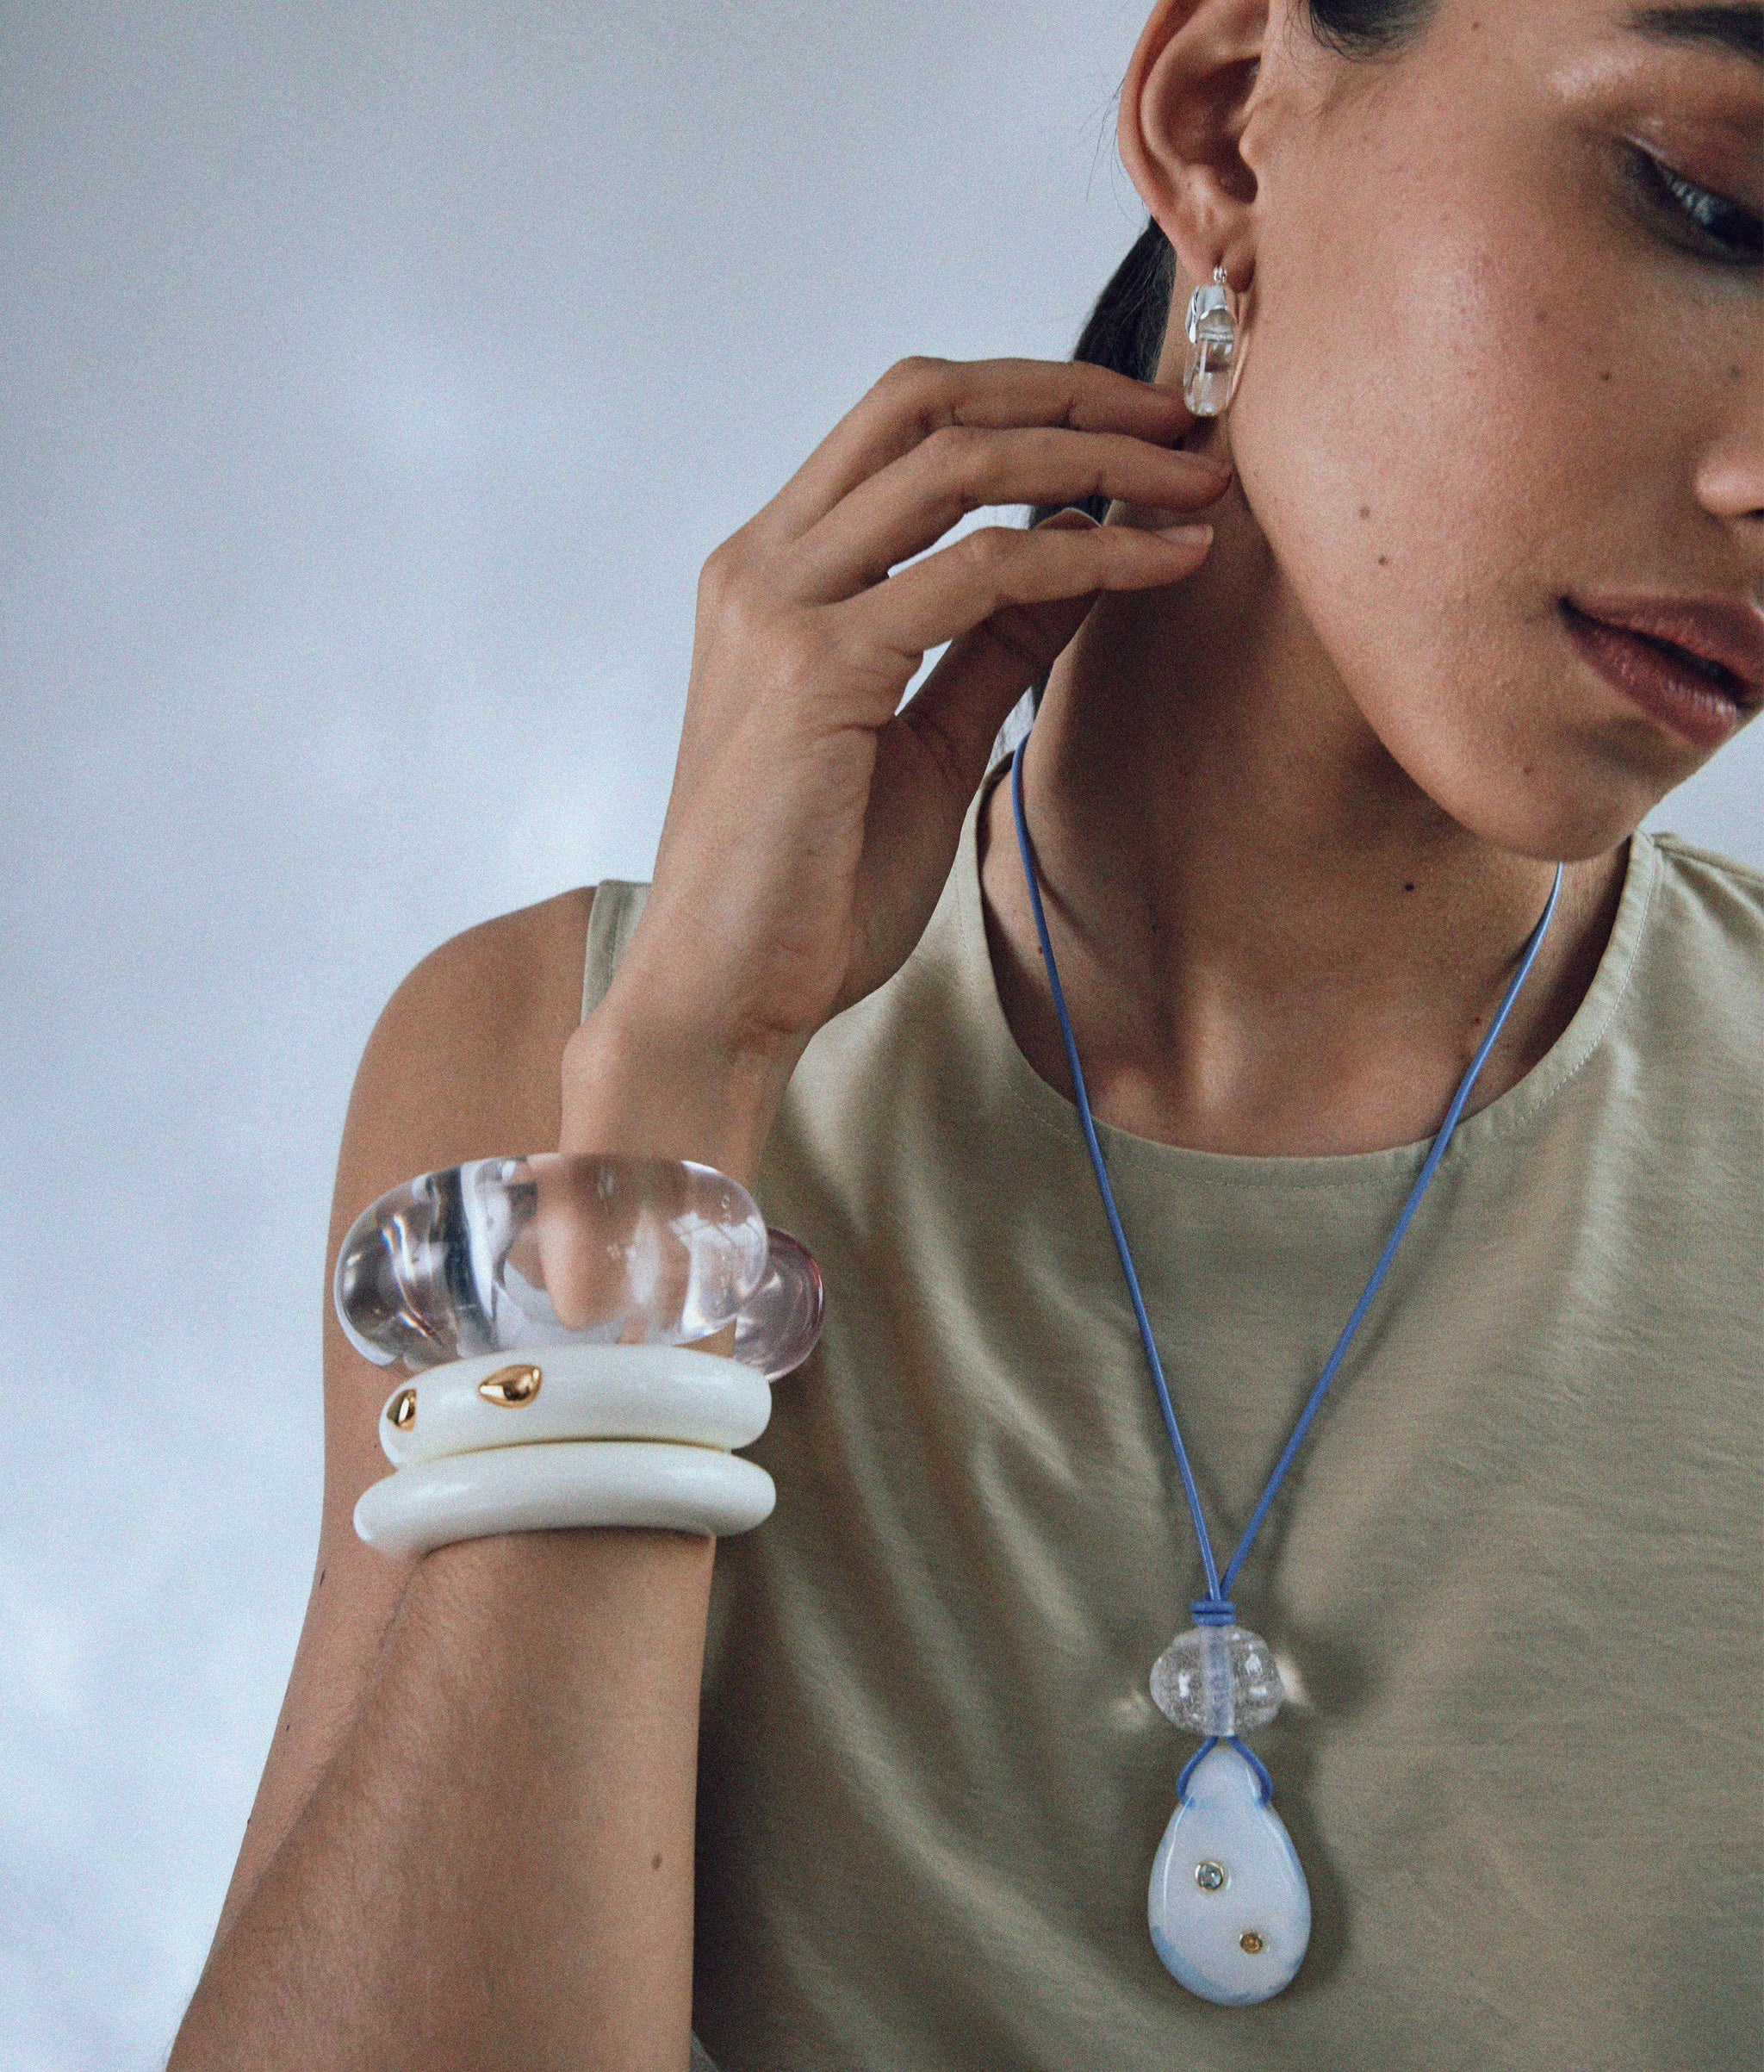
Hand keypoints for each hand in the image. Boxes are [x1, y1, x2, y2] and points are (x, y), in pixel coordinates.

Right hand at [563, 355, 1227, 1171]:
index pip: (904, 424)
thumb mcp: (927, 739)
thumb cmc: (813, 885)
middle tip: (1183, 418)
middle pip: (924, 399)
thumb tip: (1081, 545)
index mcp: (775, 572)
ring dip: (1095, 457)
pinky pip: (977, 572)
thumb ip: (992, 640)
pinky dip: (1083, 553)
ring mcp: (778, 607)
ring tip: (1197, 483)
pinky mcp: (813, 669)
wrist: (725, 993)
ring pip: (955, 462)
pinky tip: (1160, 563)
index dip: (1031, 399)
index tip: (1141, 426)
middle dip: (1068, 390)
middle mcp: (762, 564)